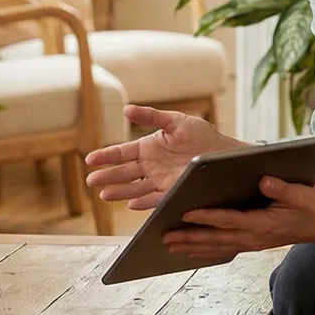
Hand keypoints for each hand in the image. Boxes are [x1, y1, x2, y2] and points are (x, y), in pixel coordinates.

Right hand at [85, 105, 250, 209]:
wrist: (225, 154)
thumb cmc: (203, 135)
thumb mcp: (176, 121)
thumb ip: (151, 116)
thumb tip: (126, 109)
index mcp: (149, 147)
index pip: (122, 153)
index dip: (106, 156)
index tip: (90, 159)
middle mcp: (152, 166)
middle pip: (124, 172)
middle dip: (107, 176)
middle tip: (91, 181)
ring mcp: (161, 180)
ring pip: (135, 187)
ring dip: (120, 191)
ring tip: (104, 195)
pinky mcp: (173, 191)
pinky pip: (155, 198)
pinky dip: (143, 202)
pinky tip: (131, 204)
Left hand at [162, 176, 314, 259]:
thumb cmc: (310, 207)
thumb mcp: (301, 194)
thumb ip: (281, 189)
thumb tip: (263, 180)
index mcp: (262, 224)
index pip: (229, 220)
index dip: (206, 217)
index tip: (185, 214)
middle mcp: (253, 237)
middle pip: (215, 239)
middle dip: (188, 238)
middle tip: (164, 236)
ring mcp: (251, 243)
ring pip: (216, 247)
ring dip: (191, 247)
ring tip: (168, 246)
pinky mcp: (250, 243)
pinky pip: (223, 249)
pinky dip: (204, 251)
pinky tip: (189, 250)